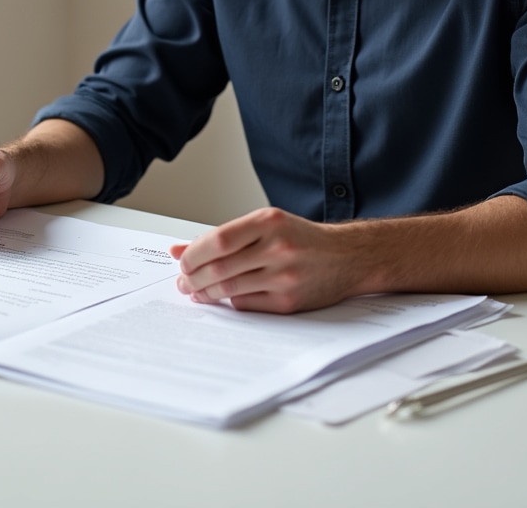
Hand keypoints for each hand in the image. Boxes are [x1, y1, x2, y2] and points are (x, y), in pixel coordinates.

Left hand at [170, 207, 368, 313]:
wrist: (347, 256)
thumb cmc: (301, 238)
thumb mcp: (265, 224)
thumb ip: (223, 236)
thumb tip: (179, 249)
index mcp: (269, 222)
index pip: (218, 240)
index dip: (193, 254)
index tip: (182, 262)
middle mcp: (278, 247)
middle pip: (220, 267)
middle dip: (193, 278)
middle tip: (183, 282)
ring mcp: (285, 276)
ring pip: (229, 289)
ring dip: (205, 293)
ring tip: (196, 291)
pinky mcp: (289, 302)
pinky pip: (246, 304)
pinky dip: (230, 301)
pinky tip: (223, 297)